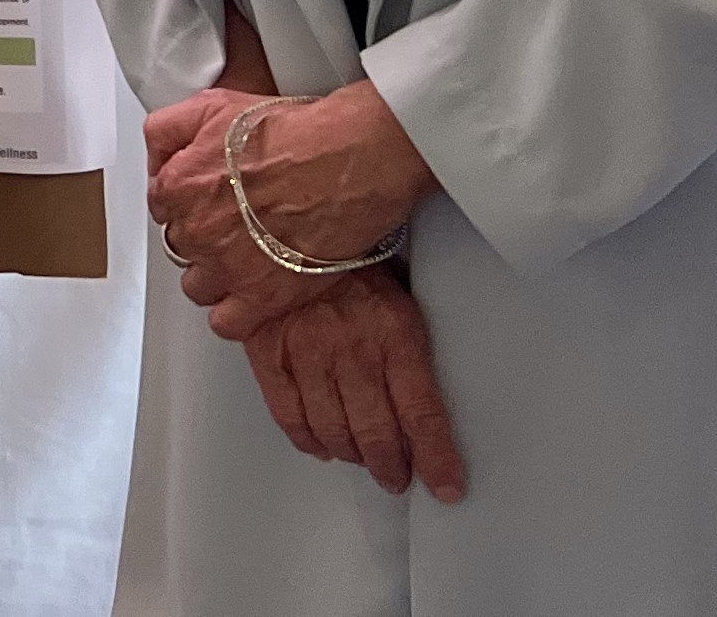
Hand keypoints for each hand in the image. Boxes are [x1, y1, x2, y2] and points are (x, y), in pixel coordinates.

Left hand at [140, 3, 282, 304]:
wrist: (349, 156)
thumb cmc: (293, 131)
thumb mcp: (211, 105)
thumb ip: (167, 130)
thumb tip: (156, 156)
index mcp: (177, 187)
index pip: (162, 208)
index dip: (189, 203)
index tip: (209, 200)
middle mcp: (196, 231)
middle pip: (181, 246)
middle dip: (204, 236)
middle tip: (236, 224)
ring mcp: (228, 267)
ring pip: (199, 286)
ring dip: (216, 275)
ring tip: (247, 257)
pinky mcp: (264, 295)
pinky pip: (227, 322)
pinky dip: (237, 313)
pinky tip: (254, 292)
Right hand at [238, 266, 466, 501]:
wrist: (287, 230)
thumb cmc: (350, 264)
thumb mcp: (399, 298)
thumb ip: (410, 352)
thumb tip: (426, 408)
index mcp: (395, 332)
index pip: (422, 412)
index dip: (437, 457)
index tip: (448, 486)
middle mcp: (352, 348)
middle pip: (377, 431)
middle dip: (392, 466)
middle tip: (398, 477)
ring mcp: (306, 354)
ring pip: (334, 430)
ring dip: (353, 455)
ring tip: (364, 460)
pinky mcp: (268, 354)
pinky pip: (289, 415)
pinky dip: (308, 439)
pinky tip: (322, 445)